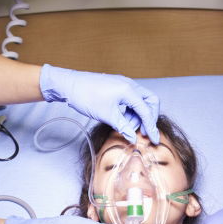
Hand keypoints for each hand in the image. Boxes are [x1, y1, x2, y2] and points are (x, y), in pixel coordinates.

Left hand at [39, 64, 159, 144]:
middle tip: (143, 132)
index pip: (146, 110)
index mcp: (129, 90)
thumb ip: (123, 127)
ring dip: (138, 115)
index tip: (154, 139)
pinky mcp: (117, 86)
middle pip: (150, 101)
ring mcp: (123, 84)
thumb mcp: (107, 115)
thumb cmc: (86, 96)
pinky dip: (130, 110)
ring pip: (140, 100)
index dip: (151, 126)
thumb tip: (133, 138)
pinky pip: (131, 99)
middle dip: (149, 117)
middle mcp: (129, 84)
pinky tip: (122, 119)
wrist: (68, 85)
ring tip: (127, 126)